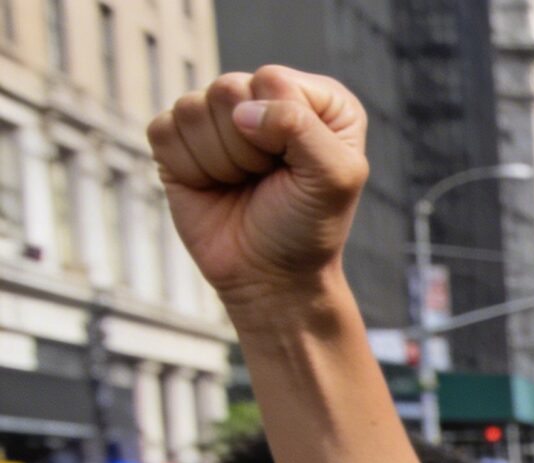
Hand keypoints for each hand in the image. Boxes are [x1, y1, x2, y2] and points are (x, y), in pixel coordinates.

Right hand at [148, 67, 368, 306]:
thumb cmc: (307, 226)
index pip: (273, 79)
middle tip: (265, 178)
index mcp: (316, 100)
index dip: (278, 128)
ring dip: (219, 161)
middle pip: (228, 88)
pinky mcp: (178, 137)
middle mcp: (267, 97)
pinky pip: (164, 131)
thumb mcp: (333, 178)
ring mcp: (219, 115)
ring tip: (242, 183)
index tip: (293, 166)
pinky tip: (213, 186)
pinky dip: (189, 168)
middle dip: (246, 147)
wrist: (269, 275)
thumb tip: (242, 111)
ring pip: (192, 108)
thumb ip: (301, 128)